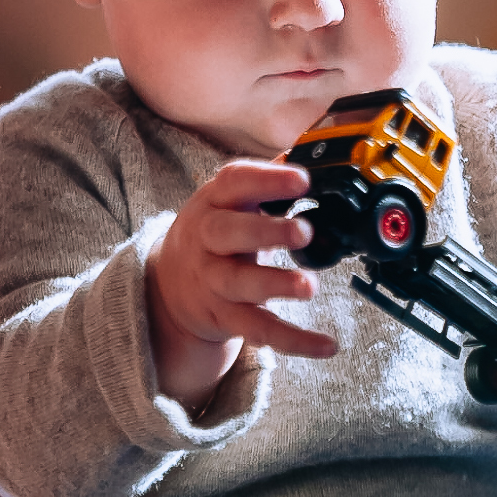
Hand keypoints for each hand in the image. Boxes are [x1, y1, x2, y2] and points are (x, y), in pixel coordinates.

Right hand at [147, 159, 335, 408]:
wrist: (169, 285)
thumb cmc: (215, 233)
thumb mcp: (229, 200)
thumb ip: (268, 181)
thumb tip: (313, 151)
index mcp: (213, 202)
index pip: (234, 183)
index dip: (266, 180)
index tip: (302, 179)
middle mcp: (207, 240)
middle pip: (229, 233)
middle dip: (266, 232)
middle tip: (303, 231)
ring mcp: (214, 281)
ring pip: (240, 283)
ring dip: (275, 284)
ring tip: (308, 286)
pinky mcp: (226, 317)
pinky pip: (259, 330)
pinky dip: (294, 340)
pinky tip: (327, 345)